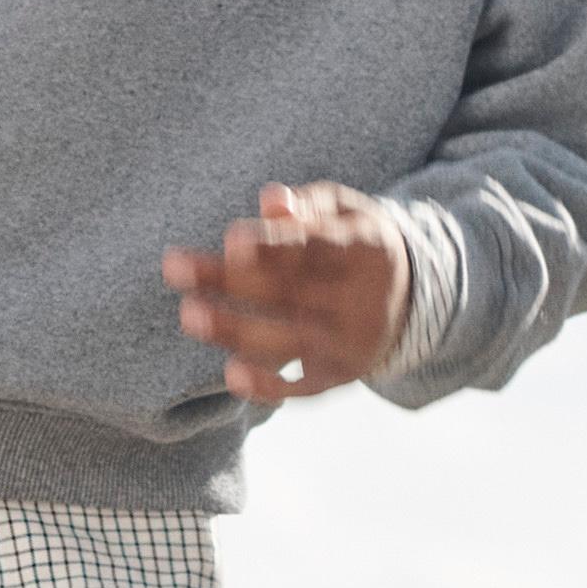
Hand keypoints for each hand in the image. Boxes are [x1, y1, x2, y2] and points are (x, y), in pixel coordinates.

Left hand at [164, 182, 409, 401]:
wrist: (411, 298)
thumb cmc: (354, 242)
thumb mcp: (344, 212)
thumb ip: (307, 207)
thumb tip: (270, 200)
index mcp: (367, 248)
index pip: (317, 246)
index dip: (276, 244)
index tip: (231, 239)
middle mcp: (363, 298)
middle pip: (290, 290)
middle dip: (231, 280)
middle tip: (175, 268)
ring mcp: (352, 341)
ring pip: (290, 338)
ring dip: (238, 330)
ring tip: (190, 315)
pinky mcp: (341, 375)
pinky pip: (304, 388)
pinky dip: (271, 386)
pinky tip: (232, 375)